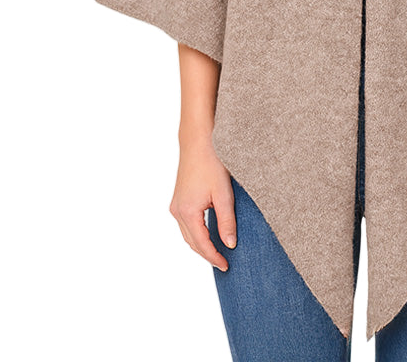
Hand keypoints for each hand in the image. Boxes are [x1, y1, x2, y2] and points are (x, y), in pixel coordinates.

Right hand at [169, 133, 235, 271]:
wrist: (199, 141)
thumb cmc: (211, 163)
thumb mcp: (223, 194)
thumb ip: (226, 221)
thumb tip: (230, 244)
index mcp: (187, 212)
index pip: (201, 244)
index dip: (214, 257)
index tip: (226, 266)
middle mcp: (177, 211)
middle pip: (192, 242)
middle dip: (207, 254)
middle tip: (223, 262)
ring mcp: (176, 204)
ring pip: (187, 233)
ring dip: (201, 244)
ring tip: (218, 251)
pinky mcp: (179, 198)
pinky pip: (186, 223)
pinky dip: (196, 232)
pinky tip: (208, 232)